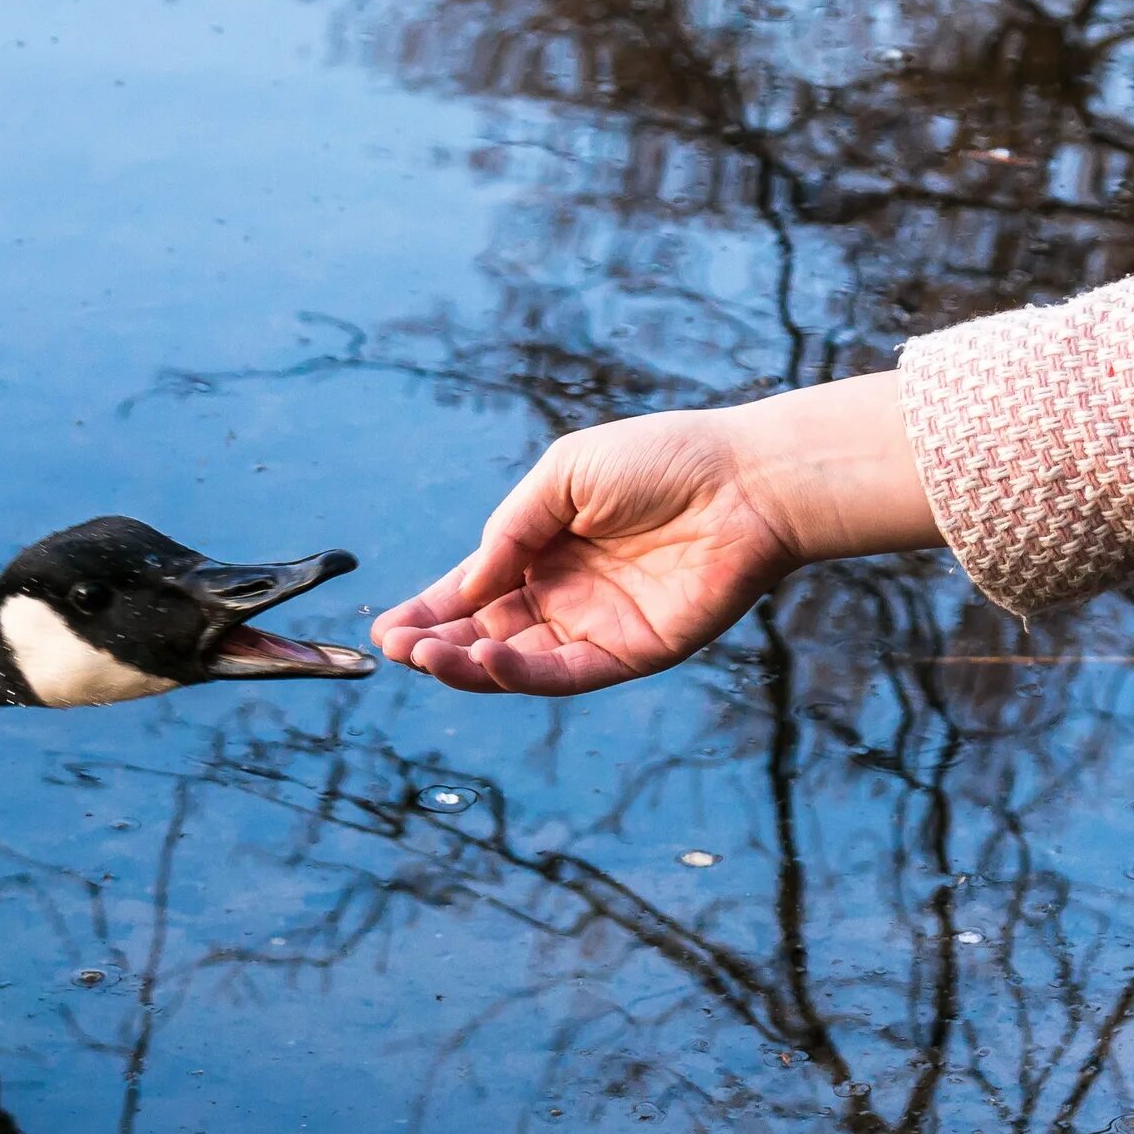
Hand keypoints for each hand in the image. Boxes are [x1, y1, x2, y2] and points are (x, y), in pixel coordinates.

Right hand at [372, 375, 937, 695]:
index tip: (387, 629)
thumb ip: (511, 530)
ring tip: (424, 657)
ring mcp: (597, 627)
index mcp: (545, 549)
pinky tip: (484, 658)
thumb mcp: (564, 476)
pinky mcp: (633, 653)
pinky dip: (520, 672)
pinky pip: (565, 673)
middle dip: (437, 644)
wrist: (745, 481)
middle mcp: (566, 594)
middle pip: (487, 633)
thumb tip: (466, 582)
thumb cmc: (662, 460)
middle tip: (396, 650)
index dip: (432, 611)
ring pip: (517, 661)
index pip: (476, 590)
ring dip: (467, 664)